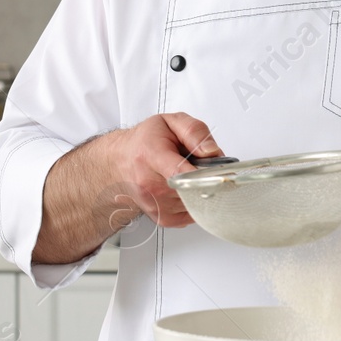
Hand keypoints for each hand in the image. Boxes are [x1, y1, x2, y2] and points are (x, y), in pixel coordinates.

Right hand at [107, 113, 223, 228]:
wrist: (121, 161)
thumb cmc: (145, 141)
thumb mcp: (171, 122)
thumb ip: (194, 131)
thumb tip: (212, 151)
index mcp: (152, 155)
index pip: (179, 173)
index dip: (203, 175)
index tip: (218, 174)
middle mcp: (149, 183)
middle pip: (192, 190)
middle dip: (206, 179)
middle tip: (201, 166)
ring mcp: (155, 204)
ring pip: (196, 203)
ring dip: (200, 191)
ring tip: (188, 175)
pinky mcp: (161, 218)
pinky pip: (191, 214)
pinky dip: (195, 202)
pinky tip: (185, 189)